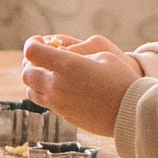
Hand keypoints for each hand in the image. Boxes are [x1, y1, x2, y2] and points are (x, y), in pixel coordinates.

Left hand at [21, 35, 141, 135]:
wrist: (131, 111)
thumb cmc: (121, 78)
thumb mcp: (102, 54)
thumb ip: (76, 53)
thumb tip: (60, 55)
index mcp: (66, 66)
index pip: (32, 52)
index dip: (32, 43)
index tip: (39, 41)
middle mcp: (56, 85)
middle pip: (26, 73)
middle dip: (30, 62)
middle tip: (42, 58)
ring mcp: (58, 103)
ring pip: (30, 90)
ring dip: (35, 80)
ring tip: (49, 74)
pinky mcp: (64, 115)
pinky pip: (45, 102)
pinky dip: (46, 92)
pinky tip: (61, 87)